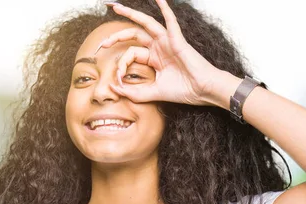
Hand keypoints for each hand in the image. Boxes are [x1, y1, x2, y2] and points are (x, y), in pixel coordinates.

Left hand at [97, 0, 222, 105]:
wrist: (202, 90)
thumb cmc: (184, 91)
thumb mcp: (153, 93)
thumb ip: (134, 92)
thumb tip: (113, 88)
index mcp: (154, 59)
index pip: (131, 55)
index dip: (121, 65)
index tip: (118, 79)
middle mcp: (159, 48)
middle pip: (133, 36)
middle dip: (116, 37)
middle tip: (103, 44)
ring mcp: (167, 41)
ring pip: (146, 23)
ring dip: (131, 14)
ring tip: (116, 7)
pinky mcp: (177, 39)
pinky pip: (170, 20)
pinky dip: (164, 8)